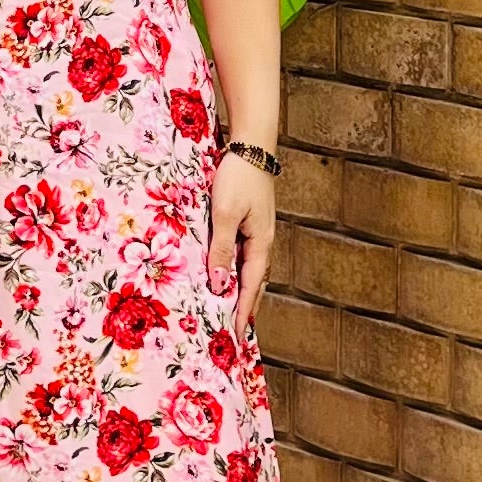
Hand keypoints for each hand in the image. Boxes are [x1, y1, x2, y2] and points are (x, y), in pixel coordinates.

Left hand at [207, 150, 275, 334]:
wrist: (251, 145)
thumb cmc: (238, 177)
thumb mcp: (224, 214)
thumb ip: (221, 249)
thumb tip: (219, 284)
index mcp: (260, 243)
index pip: (250, 287)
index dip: (242, 312)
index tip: (236, 336)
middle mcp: (262, 240)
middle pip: (255, 282)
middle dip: (245, 306)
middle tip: (234, 331)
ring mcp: (257, 230)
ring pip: (249, 268)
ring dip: (241, 289)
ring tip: (230, 309)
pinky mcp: (250, 221)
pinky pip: (243, 254)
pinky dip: (235, 269)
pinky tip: (226, 272)